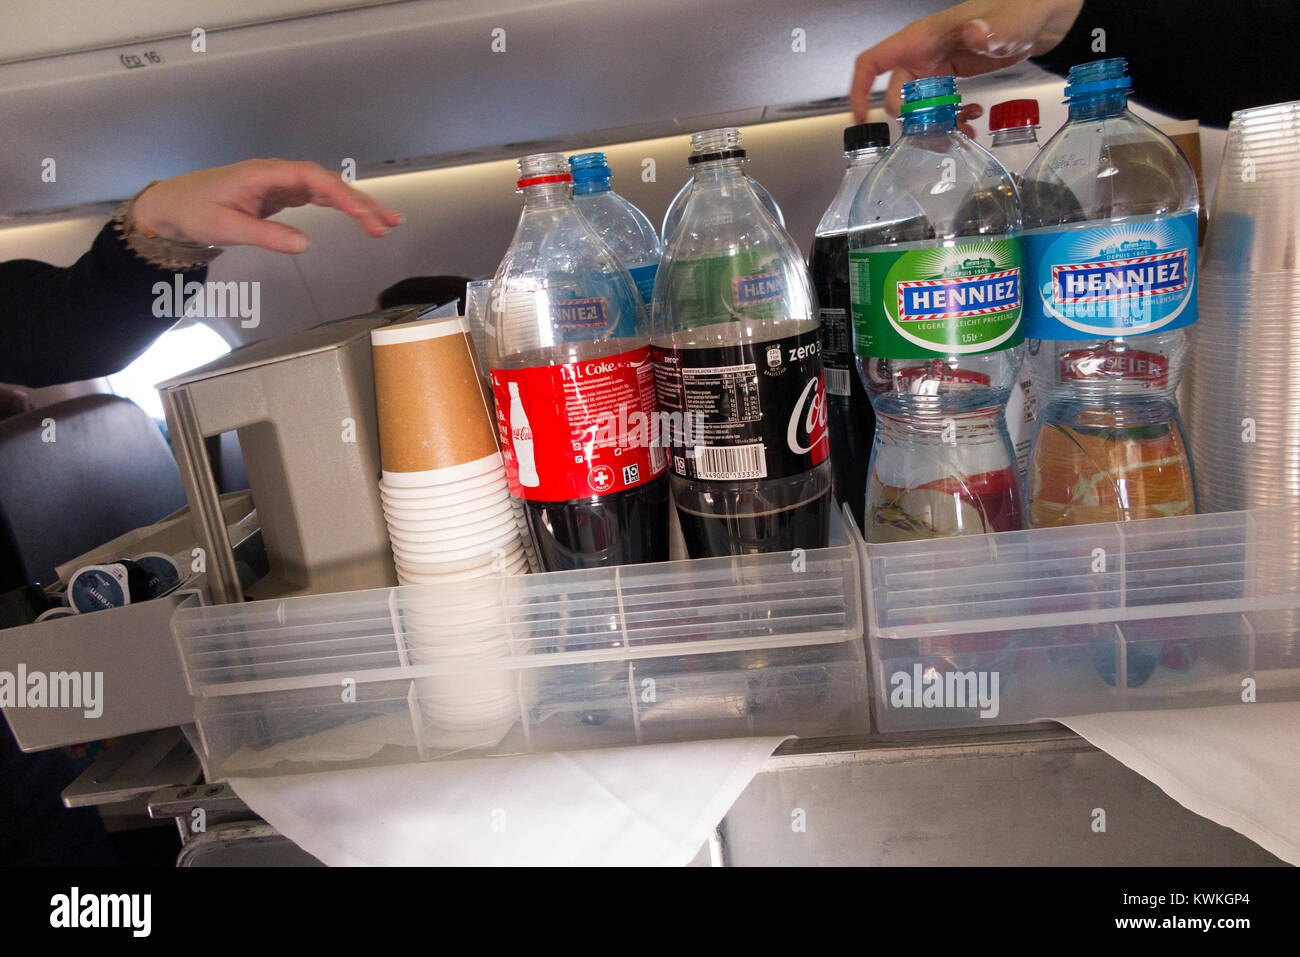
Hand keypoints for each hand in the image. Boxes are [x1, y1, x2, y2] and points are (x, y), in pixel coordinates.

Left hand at [131, 159, 403, 253]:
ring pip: (328, 189)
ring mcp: (283, 183)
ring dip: (357, 205)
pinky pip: (319, 196)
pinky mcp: (283, 194)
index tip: (363, 214)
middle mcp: (279, 174)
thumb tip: (304, 244)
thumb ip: (266, 235)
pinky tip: (360, 216)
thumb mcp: (226, 227)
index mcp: (265, 174)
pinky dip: (341, 206)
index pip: (313, 179)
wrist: (174, 205)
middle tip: (389, 223)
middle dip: (361, 202)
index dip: (341, 195)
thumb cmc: (195, 210)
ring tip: (386, 223)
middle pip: (329, 182)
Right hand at [850, 0, 1083, 131]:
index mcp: (922, 38)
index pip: (874, 62)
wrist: (1038, 19)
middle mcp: (921, 54)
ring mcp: (934, 68)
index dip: (860, 90)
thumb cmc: (1021, 11)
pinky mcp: (948, 79)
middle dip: (913, 121)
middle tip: (940, 134)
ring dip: (933, 126)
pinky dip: (949, 122)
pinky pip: (936, 108)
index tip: (862, 119)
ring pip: (917, 108)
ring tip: (963, 132)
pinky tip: (970, 124)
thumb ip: (991, 29)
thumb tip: (973, 32)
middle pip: (897, 96)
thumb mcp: (1008, 23)